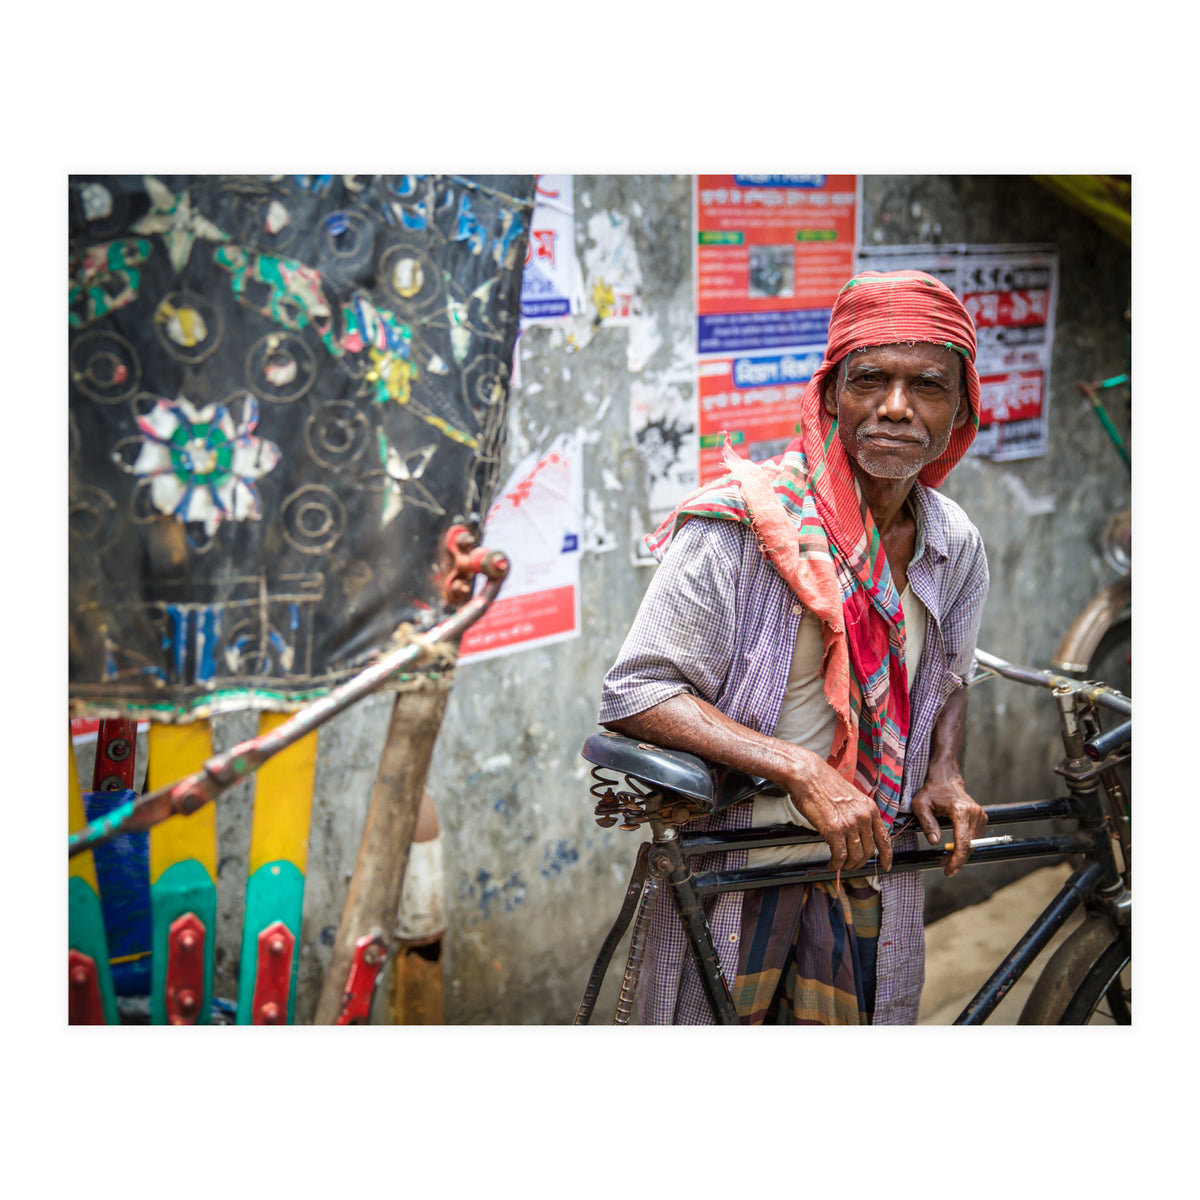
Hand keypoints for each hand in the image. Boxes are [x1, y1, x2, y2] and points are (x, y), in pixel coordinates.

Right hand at [788, 753, 892, 874]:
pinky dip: (836, 864)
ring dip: (848, 865)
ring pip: (855, 856)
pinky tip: (832, 864)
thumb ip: (858, 814)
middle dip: (860, 863)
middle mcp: (863, 817)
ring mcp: (849, 824)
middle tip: (851, 866)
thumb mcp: (851, 797)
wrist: (808, 776)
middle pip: (869, 851)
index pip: (884, 838)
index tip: (886, 865)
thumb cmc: (824, 784)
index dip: (886, 855)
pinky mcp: (834, 830)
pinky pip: (840, 855)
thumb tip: (857, 834)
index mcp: (869, 808)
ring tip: (840, 865)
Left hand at [910, 775, 986, 876]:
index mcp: (961, 811)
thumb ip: (927, 823)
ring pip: (973, 844)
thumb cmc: (931, 791)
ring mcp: (980, 816)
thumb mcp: (920, 805)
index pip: (963, 842)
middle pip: (970, 846)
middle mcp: (975, 814)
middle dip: (957, 860)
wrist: (945, 779)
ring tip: (945, 859)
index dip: (957, 859)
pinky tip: (952, 849)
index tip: (949, 871)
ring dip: (960, 854)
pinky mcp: (981, 818)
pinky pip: (974, 838)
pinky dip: (964, 847)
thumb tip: (935, 842)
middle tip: (943, 866)